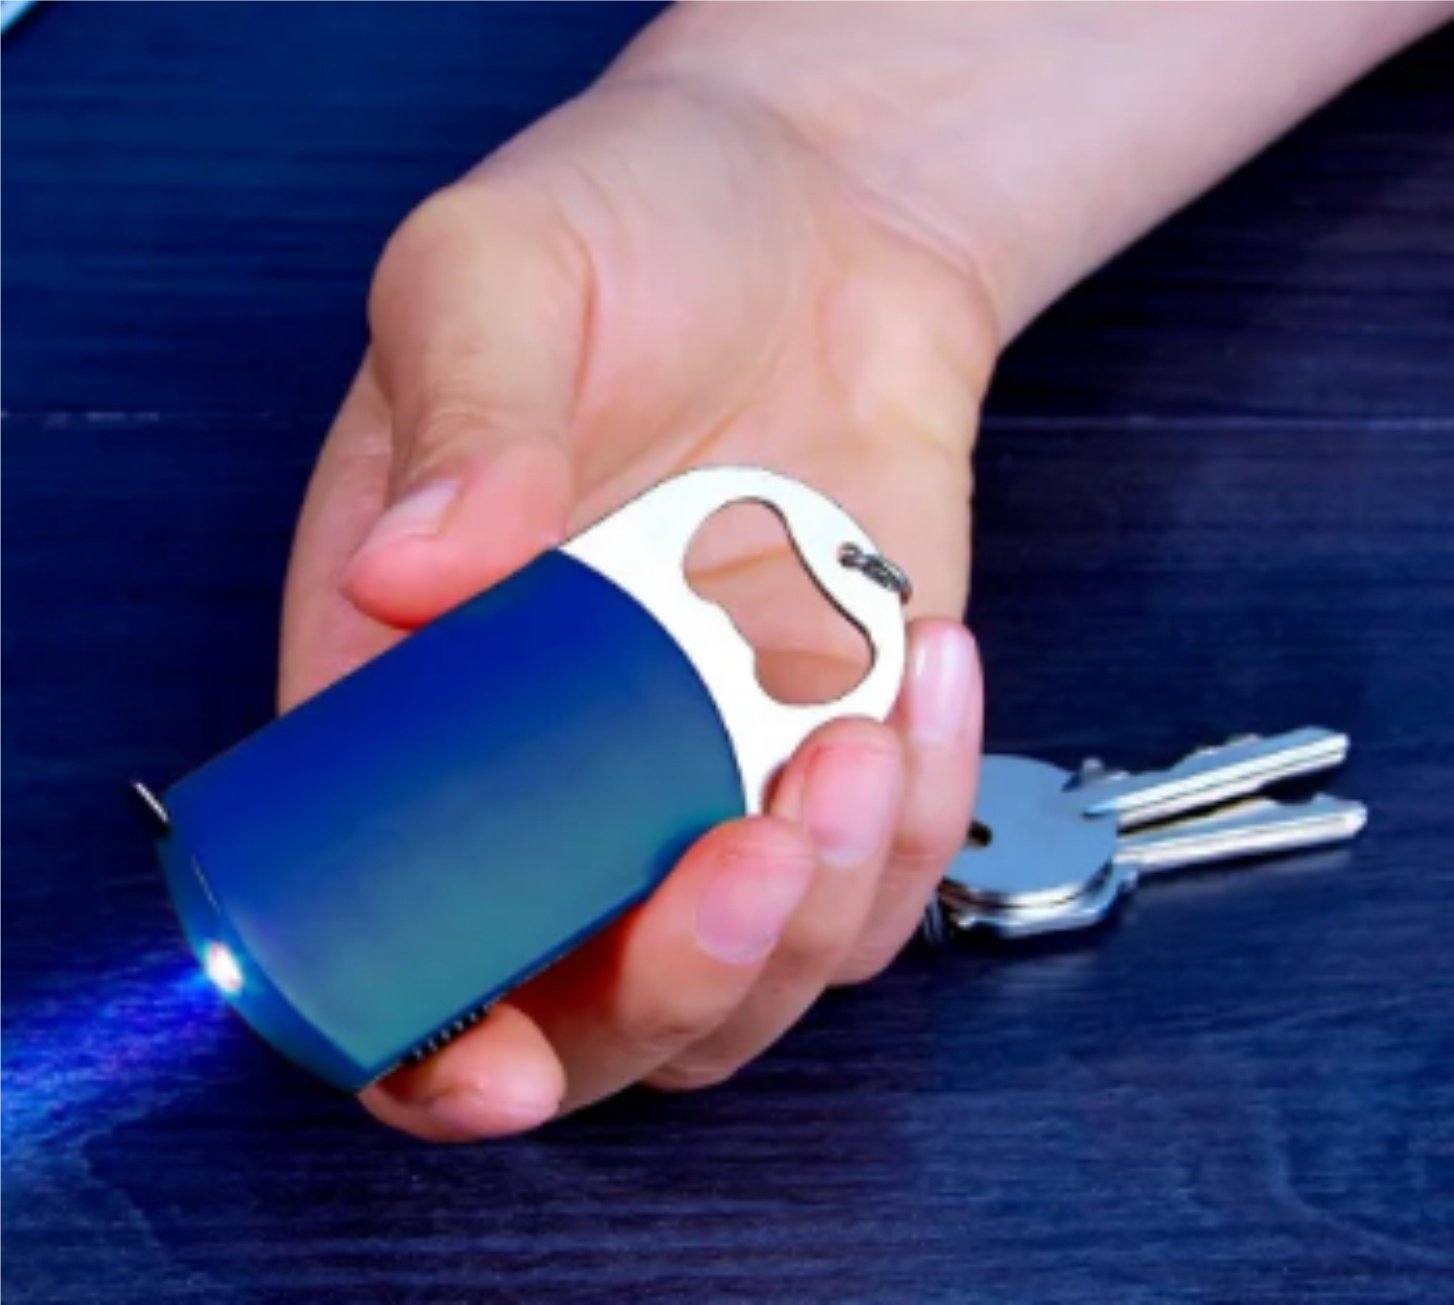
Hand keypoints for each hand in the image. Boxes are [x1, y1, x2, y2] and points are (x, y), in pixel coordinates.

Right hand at [280, 73, 992, 1139]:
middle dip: (678, 982)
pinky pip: (887, 872)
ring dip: (820, 905)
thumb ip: (458, 415)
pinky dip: (924, 809)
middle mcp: (558, 766)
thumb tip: (412, 572)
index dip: (428, 1038)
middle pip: (594, 1003)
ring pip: (761, 974)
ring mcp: (705, 770)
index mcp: (416, 686)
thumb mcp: (500, 270)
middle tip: (742, 852)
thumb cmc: (635, 228)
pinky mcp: (833, 747)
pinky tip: (919, 666)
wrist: (817, 222)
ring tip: (845, 727)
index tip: (497, 1065)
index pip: (387, 927)